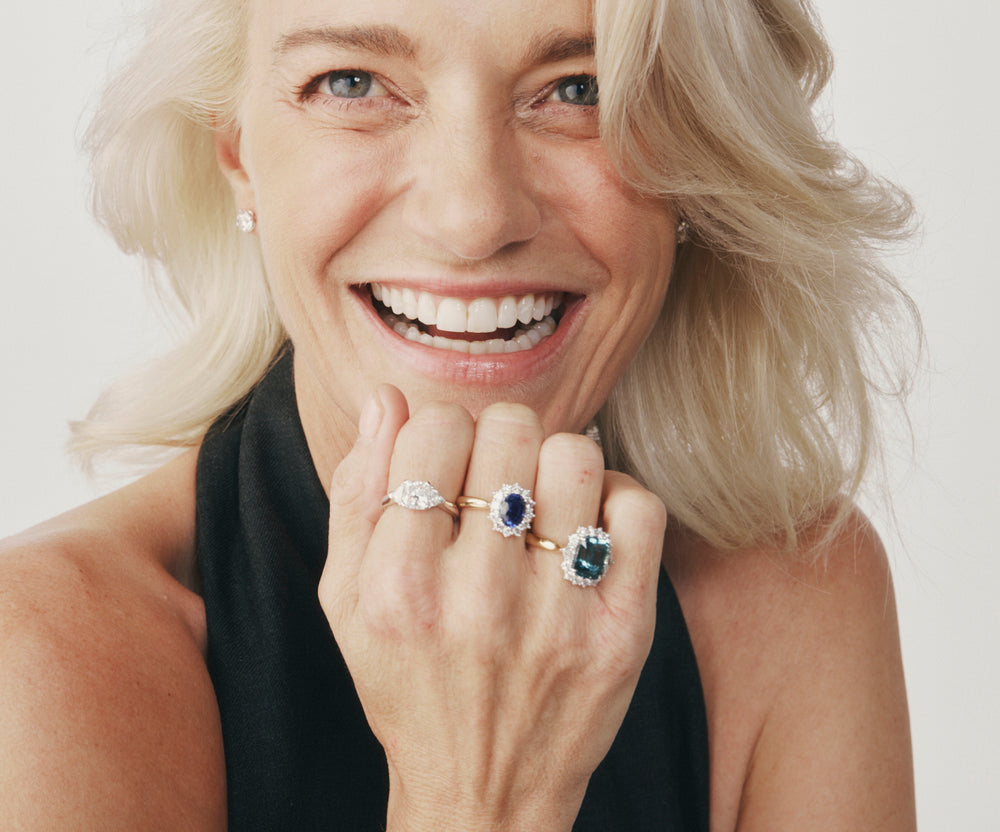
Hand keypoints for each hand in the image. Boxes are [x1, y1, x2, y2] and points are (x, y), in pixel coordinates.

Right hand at [319, 387, 665, 831]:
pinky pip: (639, 507)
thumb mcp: (345, 597)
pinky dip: (615, 496)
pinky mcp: (623, 632)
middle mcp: (479, 598)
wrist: (482, 792)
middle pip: (510, 429)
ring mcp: (559, 616)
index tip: (445, 461)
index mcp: (399, 582)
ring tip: (540, 499)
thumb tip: (388, 398)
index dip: (440, 428)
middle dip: (498, 437)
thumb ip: (356, 491)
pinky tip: (585, 525)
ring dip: (555, 462)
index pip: (435, 429)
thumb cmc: (405, 680)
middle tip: (495, 477)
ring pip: (576, 457)